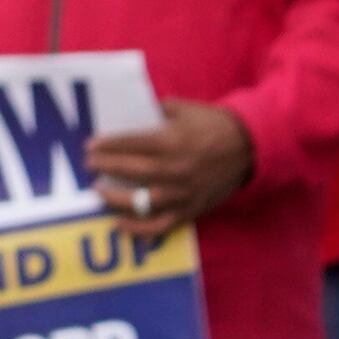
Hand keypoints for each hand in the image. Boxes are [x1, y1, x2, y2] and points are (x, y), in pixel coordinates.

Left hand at [85, 101, 256, 236]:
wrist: (250, 147)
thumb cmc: (212, 124)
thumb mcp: (182, 109)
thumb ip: (154, 111)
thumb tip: (128, 114)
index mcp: (173, 142)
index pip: (131, 145)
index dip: (108, 146)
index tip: (89, 146)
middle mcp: (176, 170)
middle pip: (133, 171)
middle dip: (107, 167)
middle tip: (89, 165)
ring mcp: (184, 193)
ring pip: (143, 201)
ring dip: (116, 198)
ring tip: (98, 192)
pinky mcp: (192, 209)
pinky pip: (162, 225)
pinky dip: (140, 229)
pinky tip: (119, 224)